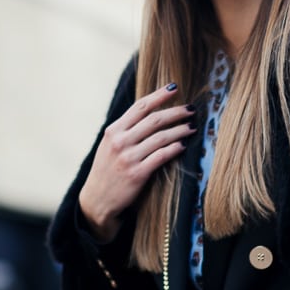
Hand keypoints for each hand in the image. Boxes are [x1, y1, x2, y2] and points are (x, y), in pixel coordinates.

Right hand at [79, 84, 195, 239]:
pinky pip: (161, 156)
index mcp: (114, 130)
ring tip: (192, 127)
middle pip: (154, 119)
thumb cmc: (107, 171)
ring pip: (161, 137)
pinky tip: (184, 145)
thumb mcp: (109, 146)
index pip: (140, 107)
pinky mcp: (137, 174)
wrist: (97, 200)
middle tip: (191, 109)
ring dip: (180, 130)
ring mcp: (128, 157)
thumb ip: (126, 130)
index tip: (174, 88)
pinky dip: (175, 149)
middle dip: (176, 112)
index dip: (159, 96)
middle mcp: (120, 141)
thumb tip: (149, 114)